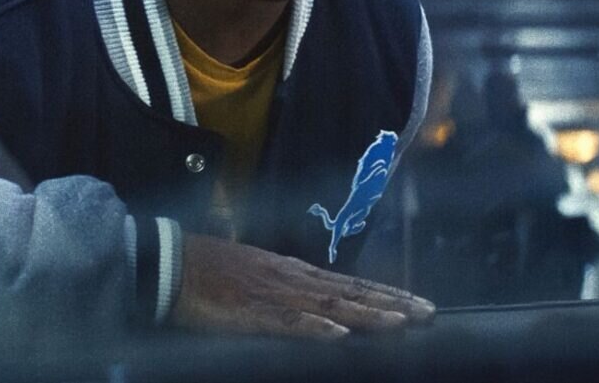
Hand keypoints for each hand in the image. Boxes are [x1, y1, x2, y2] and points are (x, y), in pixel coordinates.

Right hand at [169, 232, 434, 339]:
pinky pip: (288, 323)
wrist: (171, 263)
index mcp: (292, 273)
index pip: (349, 284)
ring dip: (367, 314)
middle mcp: (292, 280)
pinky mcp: (251, 312)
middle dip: (391, 302)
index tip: (416, 303)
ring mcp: (273, 294)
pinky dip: (315, 329)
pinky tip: (339, 336)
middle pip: (350, 292)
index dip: (384, 293)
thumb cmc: (208, 271)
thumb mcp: (255, 277)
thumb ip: (284, 290)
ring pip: (330, 306)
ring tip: (400, 323)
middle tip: (428, 313)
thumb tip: (314, 308)